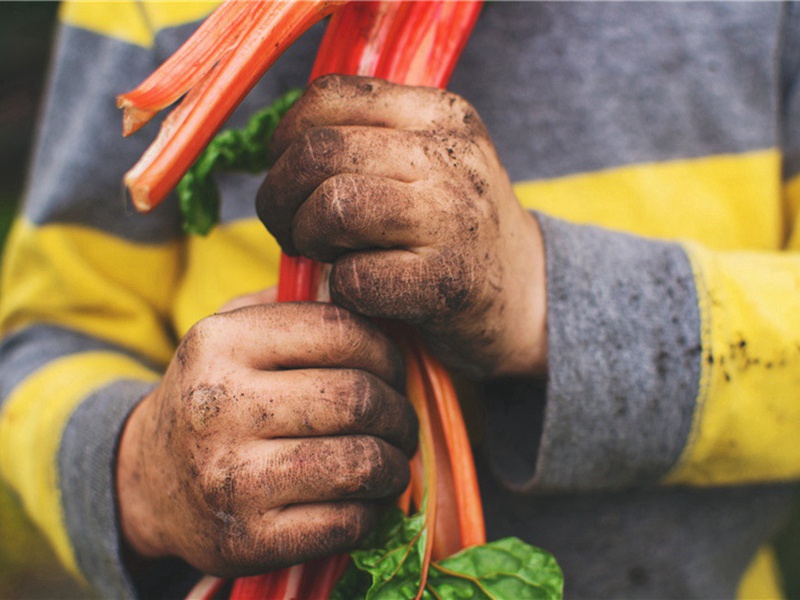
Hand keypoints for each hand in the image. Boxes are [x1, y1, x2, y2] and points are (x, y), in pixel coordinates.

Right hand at [116, 303, 415, 576]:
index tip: (392, 369)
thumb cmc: (213, 396)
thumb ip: (294, 304)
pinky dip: (371, 510)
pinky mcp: (248, 538)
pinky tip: (364, 499)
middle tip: (400, 420)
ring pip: (359, 462)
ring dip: (392, 464)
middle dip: (397, 411)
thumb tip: (369, 295)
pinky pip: (345, 521)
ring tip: (390, 459)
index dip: (385, 351)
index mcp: (220, 343)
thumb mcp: (232, 333)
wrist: (149, 482)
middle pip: (356, 398)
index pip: (338, 330)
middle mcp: (219, 406)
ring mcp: (232, 478)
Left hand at [258, 75, 546, 378]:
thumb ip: (370, 138)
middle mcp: (448, 156)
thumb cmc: (457, 225)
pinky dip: (340, 289)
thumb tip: (280, 150)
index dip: (286, 138)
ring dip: (306, 238)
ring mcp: (452, 218)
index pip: (330, 96)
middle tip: (289, 227)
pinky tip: (358, 291)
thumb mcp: (433, 157)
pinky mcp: (446, 281)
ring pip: (333, 207)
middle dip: (279, 196)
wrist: (530, 292)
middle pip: (319, 153)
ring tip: (321, 254)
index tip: (287, 175)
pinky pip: (356, 277)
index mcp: (438, 113)